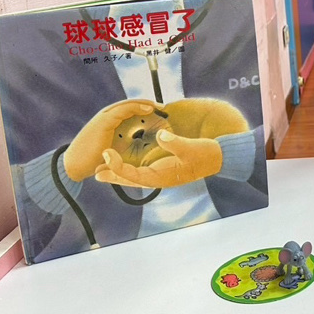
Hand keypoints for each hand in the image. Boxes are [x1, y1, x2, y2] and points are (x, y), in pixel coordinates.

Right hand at [64, 100, 162, 181]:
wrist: (75, 165)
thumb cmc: (95, 158)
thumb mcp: (115, 147)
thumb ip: (127, 140)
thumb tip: (143, 142)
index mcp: (110, 120)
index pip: (130, 108)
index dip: (145, 107)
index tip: (161, 111)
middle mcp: (107, 115)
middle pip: (132, 103)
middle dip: (148, 103)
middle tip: (164, 106)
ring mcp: (105, 116)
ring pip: (129, 104)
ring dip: (146, 103)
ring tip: (160, 106)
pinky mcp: (104, 121)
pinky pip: (124, 110)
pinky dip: (138, 107)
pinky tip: (150, 110)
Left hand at [93, 130, 222, 187]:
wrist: (219, 158)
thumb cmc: (205, 154)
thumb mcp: (191, 147)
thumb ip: (175, 143)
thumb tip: (161, 134)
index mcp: (163, 176)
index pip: (135, 175)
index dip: (118, 167)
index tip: (107, 155)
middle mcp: (160, 177)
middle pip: (131, 179)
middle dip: (113, 175)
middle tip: (95, 173)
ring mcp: (162, 173)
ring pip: (136, 176)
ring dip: (119, 173)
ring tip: (102, 170)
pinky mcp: (164, 167)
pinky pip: (143, 170)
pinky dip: (130, 168)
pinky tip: (123, 163)